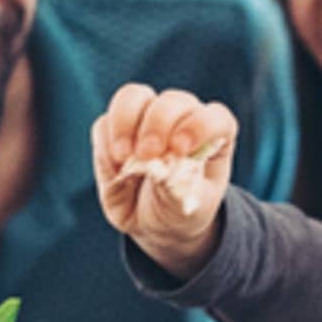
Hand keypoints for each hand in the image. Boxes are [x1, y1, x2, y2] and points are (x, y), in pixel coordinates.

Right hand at [92, 83, 237, 281]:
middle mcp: (182, 119)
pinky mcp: (115, 130)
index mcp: (213, 136)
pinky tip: (115, 165)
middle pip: (171, 101)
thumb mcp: (188, 208)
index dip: (199, 126)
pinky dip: (106, 140)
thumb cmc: (181, 210)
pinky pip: (105, 122)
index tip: (180, 149)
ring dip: (126, 121)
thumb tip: (157, 168)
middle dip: (158, 124)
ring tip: (124, 156)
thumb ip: (178, 187)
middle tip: (147, 155)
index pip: (216, 117)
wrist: (154, 224)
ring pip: (134, 97)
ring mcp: (146, 119)